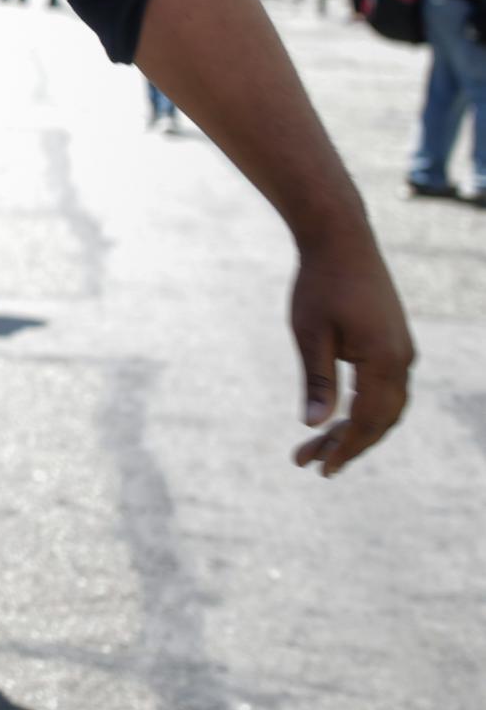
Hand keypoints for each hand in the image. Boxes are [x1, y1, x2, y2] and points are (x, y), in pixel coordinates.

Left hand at [288, 236, 414, 475]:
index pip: (367, 421)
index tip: (320, 469)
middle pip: (380, 420)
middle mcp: (402, 359)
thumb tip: (314, 425)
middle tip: (308, 463)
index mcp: (384, 360)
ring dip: (356, 429)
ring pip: (386, 407)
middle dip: (347, 445)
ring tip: (318, 447)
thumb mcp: (310, 334)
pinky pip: (387, 390)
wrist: (342, 240)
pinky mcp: (395, 342)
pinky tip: (341, 418)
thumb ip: (317, 381)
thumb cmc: (319, 284)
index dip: (345, 448)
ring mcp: (402, 350)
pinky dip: (366, 410)